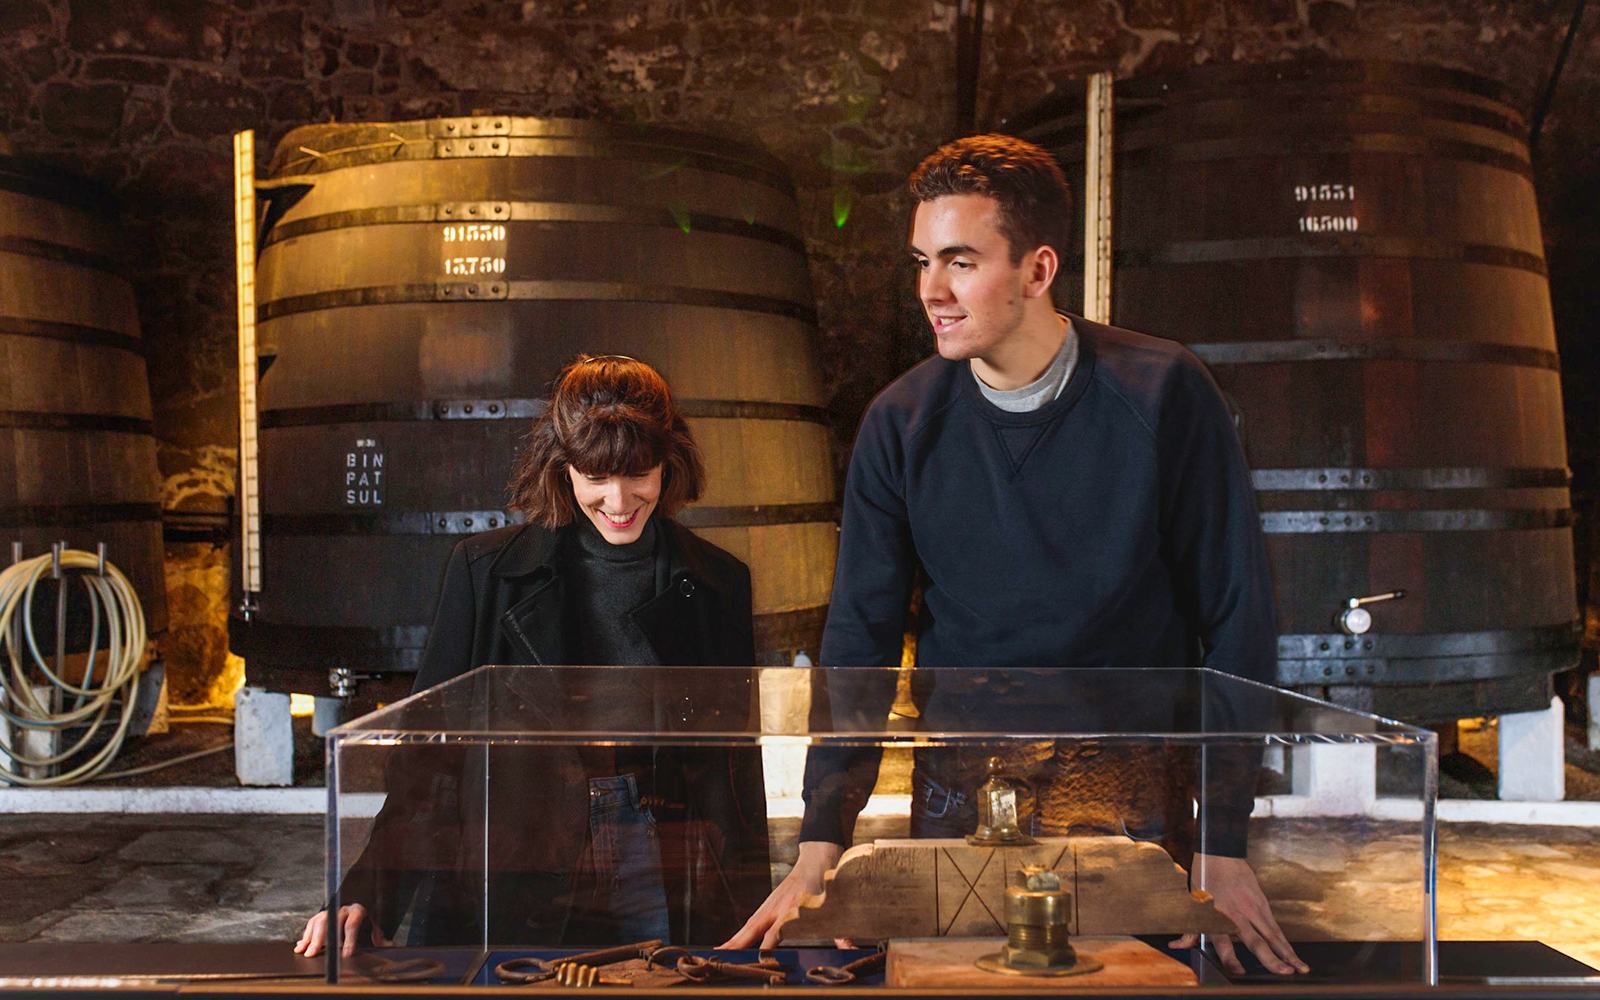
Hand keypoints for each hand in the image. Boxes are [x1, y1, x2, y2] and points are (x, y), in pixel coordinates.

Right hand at [293, 904, 388, 957]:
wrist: (362, 911)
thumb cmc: (368, 924)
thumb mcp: (376, 930)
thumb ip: (381, 938)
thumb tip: (389, 945)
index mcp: (358, 911)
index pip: (352, 924)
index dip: (349, 939)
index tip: (346, 954)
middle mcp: (343, 909)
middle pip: (330, 921)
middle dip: (322, 938)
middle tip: (316, 953)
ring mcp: (331, 911)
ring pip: (319, 921)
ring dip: (311, 937)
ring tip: (306, 952)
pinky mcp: (322, 916)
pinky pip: (311, 924)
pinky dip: (305, 936)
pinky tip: (300, 946)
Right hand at [720, 841, 844, 949]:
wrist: (817, 859)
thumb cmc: (826, 883)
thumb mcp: (835, 906)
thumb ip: (840, 931)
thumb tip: (848, 948)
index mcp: (793, 907)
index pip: (776, 931)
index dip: (768, 946)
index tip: (761, 958)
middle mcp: (778, 906)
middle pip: (754, 927)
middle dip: (739, 942)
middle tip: (722, 954)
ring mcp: (771, 905)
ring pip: (749, 925)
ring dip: (735, 939)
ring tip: (720, 952)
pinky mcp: (768, 906)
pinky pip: (752, 923)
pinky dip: (740, 934)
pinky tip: (732, 943)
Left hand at [1169, 853, 1307, 975]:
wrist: (1219, 853)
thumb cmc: (1203, 880)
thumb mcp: (1192, 904)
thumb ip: (1189, 930)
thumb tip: (1176, 946)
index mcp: (1217, 917)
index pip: (1223, 943)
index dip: (1231, 959)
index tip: (1240, 972)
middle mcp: (1237, 914)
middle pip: (1257, 940)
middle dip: (1272, 959)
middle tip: (1285, 973)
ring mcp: (1253, 908)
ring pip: (1273, 934)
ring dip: (1287, 953)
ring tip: (1301, 968)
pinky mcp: (1262, 902)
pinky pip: (1275, 926)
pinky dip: (1284, 941)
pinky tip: (1292, 953)